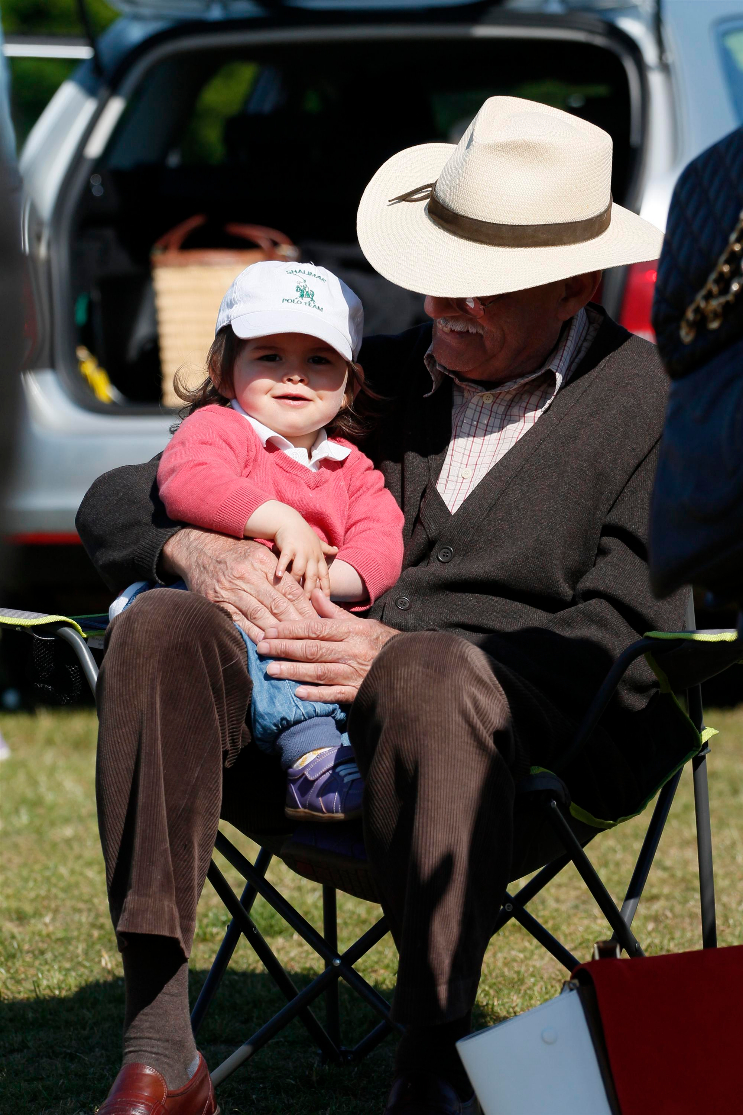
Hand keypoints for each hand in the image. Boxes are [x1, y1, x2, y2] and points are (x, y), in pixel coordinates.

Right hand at [161, 527, 319, 641]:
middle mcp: (247, 575)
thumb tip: (309, 591)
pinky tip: (266, 644)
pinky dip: (253, 634)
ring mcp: (230, 589)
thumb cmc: (237, 552)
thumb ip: (282, 570)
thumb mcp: (260, 552)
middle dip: (296, 623)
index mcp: (262, 561)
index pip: (291, 589)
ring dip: (277, 632)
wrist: (198, 548)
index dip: (306, 608)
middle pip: (277, 604)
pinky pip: (239, 621)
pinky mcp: (216, 602)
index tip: (319, 622)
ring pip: (259, 614)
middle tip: (311, 639)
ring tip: (292, 645)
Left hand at [256, 589, 398, 702]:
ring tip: (271, 670)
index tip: (270, 631)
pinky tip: (298, 693)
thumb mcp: (360, 623)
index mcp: (351, 631)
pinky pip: (335, 694)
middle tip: (261, 648)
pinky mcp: (359, 693)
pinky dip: (317, 694)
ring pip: (320, 671)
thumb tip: (312, 593)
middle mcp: (352, 651)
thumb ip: (333, 612)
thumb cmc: (380, 643)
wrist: (410, 667)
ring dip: (294, 671)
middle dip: (285, 648)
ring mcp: (355, 673)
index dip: (291, 630)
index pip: (315, 628)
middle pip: (313, 649)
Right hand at [274, 511, 337, 596]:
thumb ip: (325, 549)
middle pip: (313, 576)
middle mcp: (311, 555)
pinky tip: (278, 576)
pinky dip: (282, 567)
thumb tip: (337, 550)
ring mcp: (300, 551)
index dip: (326, 588)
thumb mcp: (316, 541)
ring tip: (293, 595)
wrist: (287, 520)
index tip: (327, 601)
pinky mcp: (288, 546)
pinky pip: (285, 558)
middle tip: (308, 604)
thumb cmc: (302, 533)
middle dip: (311, 590)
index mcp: (318, 557)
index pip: (325, 575)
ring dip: (297, 582)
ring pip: (300, 569)